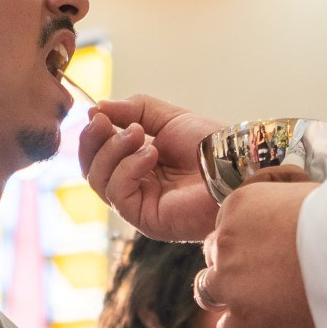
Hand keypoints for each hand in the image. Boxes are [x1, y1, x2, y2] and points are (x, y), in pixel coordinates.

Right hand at [79, 95, 223, 240]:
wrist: (235, 165)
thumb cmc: (210, 145)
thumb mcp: (168, 118)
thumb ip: (133, 110)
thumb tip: (96, 108)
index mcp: (139, 165)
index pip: (98, 155)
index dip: (93, 133)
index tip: (97, 112)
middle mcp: (136, 187)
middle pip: (92, 170)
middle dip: (94, 142)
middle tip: (103, 121)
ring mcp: (139, 205)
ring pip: (99, 181)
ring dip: (113, 151)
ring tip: (138, 134)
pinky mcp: (145, 219)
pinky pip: (117, 193)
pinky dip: (128, 168)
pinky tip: (151, 155)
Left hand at [200, 178, 318, 327]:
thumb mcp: (305, 191)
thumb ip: (285, 198)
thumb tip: (290, 199)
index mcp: (237, 205)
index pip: (226, 224)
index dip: (243, 238)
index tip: (259, 246)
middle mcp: (225, 243)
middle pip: (215, 256)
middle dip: (232, 264)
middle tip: (255, 274)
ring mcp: (231, 283)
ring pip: (208, 293)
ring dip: (222, 297)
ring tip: (236, 305)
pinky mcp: (245, 319)